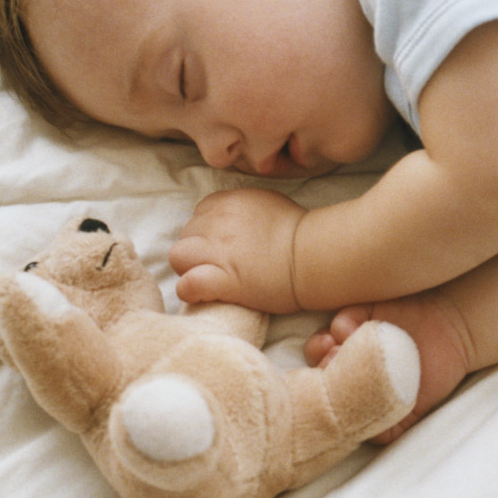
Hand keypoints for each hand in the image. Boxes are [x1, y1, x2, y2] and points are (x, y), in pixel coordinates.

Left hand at [170, 188, 307, 312]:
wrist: (318, 255)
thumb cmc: (303, 234)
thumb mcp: (270, 204)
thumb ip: (244, 209)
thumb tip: (236, 220)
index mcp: (229, 202)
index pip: (199, 214)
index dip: (208, 232)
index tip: (225, 246)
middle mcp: (218, 222)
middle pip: (187, 234)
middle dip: (199, 250)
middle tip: (221, 265)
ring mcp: (218, 251)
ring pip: (179, 256)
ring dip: (189, 268)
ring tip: (210, 279)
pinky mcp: (223, 279)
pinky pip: (187, 284)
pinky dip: (191, 291)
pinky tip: (205, 294)